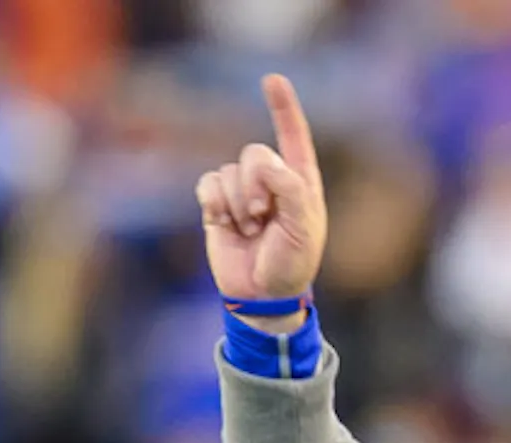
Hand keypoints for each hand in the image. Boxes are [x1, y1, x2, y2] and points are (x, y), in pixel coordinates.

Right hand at [195, 74, 326, 325]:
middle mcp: (271, 180)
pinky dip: (215, 204)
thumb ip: (288, 187)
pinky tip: (226, 225)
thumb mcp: (302, 226)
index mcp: (300, 181)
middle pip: (253, 153)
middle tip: (263, 218)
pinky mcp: (217, 203)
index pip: (293, 137)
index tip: (272, 79)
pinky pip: (208, 184)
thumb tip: (263, 162)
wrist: (262, 294)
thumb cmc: (291, 263)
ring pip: (229, 171)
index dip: (283, 108)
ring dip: (238, 204)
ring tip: (250, 230)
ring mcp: (242, 190)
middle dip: (256, 186)